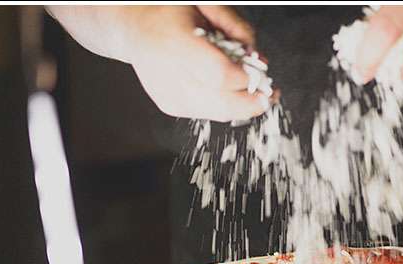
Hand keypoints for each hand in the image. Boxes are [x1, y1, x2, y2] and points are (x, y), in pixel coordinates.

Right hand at [123, 5, 276, 121]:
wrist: (133, 28)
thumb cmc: (171, 13)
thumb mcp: (204, 5)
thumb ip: (235, 27)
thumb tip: (258, 59)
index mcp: (176, 42)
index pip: (220, 75)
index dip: (246, 79)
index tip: (260, 75)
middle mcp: (169, 74)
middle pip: (224, 104)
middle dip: (254, 102)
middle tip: (269, 94)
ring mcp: (169, 94)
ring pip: (220, 114)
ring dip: (244, 106)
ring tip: (252, 90)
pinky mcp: (170, 106)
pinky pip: (209, 113)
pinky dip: (225, 104)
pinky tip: (226, 89)